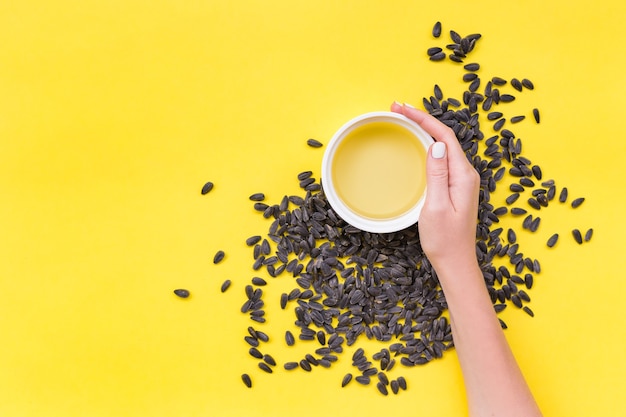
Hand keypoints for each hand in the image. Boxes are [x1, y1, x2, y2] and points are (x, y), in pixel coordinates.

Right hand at [390, 102, 479, 274]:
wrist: (455, 263)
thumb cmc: (444, 240)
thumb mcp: (436, 206)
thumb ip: (437, 174)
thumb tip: (435, 144)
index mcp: (463, 176)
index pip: (444, 136)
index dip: (423, 118)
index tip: (402, 108)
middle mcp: (466, 175)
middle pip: (444, 136)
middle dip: (421, 119)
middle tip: (397, 109)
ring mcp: (461, 181)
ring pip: (443, 146)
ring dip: (424, 129)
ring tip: (404, 119)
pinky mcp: (455, 188)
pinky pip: (442, 158)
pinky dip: (427, 145)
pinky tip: (417, 143)